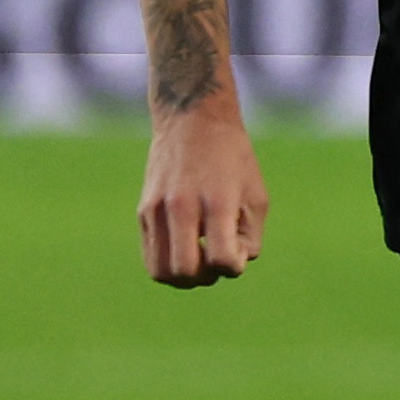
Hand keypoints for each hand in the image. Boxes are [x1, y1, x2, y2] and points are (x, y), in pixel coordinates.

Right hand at [140, 111, 267, 286]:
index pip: (221, 259)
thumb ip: (250, 237)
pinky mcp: (143, 212)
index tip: (237, 249)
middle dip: (206, 278)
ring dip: (183, 277)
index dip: (233, 266)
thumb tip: (230, 267)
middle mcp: (181, 207)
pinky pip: (150, 257)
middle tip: (216, 260)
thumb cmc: (233, 161)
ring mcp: (156, 210)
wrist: (192, 122)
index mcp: (216, 202)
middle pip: (184, 272)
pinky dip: (169, 264)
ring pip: (160, 272)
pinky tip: (186, 248)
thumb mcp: (256, 196)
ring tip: (200, 260)